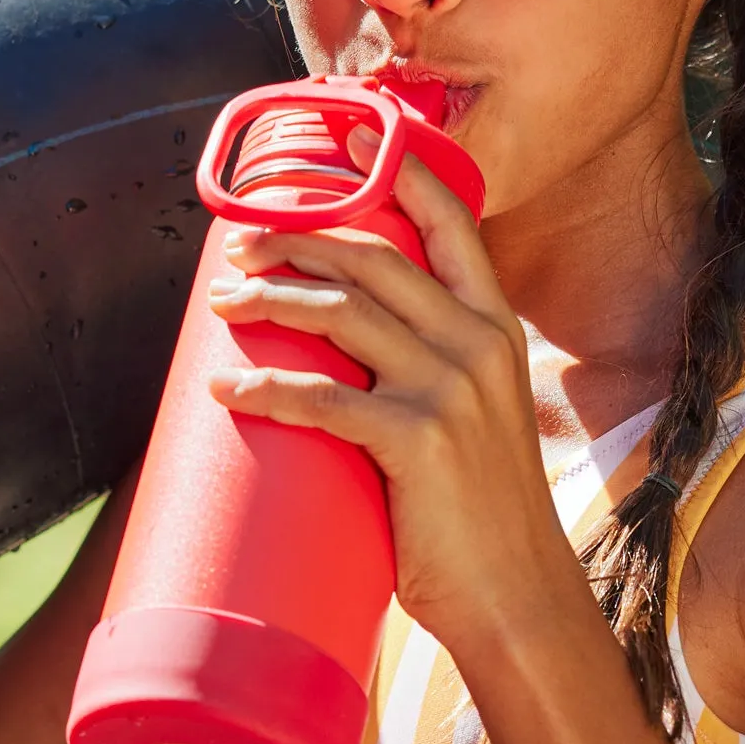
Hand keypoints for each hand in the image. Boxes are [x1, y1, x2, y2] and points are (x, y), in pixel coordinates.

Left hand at [205, 125, 583, 655]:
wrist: (520, 602)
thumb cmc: (485, 523)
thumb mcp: (478, 427)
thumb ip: (433, 381)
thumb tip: (352, 363)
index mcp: (497, 332)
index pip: (452, 227)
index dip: (400, 174)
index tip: (350, 141)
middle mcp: (479, 345)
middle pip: (373, 257)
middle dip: (297, 237)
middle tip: (241, 245)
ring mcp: (450, 390)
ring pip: (340, 312)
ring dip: (269, 298)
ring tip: (224, 302)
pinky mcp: (417, 441)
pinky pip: (322, 397)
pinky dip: (266, 388)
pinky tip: (230, 388)